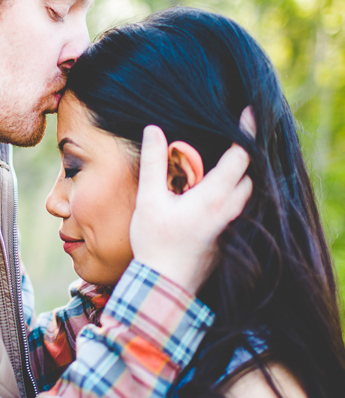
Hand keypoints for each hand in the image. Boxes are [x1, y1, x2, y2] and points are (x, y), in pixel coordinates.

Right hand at [129, 111, 253, 294]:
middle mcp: (229, 211)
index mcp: (213, 197)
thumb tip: (154, 130)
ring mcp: (231, 228)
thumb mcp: (149, 200)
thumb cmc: (155, 243)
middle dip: (241, 157)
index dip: (246, 132)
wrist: (165, 286)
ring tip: (217, 168)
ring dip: (236, 179)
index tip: (249, 111)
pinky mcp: (227, 240)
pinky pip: (235, 211)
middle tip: (226, 141)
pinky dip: (229, 197)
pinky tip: (207, 197)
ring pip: (244, 195)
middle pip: (247, 176)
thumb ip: (154, 163)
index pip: (240, 157)